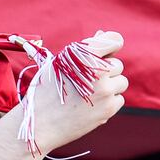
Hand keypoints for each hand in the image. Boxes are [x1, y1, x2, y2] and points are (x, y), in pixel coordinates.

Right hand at [29, 30, 127, 153]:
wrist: (38, 125)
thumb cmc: (46, 92)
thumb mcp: (59, 64)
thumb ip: (84, 50)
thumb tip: (102, 34)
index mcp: (83, 54)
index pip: (115, 40)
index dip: (111, 46)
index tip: (105, 54)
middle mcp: (96, 70)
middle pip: (117, 65)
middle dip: (105, 73)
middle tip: (84, 85)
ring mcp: (104, 90)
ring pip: (121, 82)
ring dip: (108, 88)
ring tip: (86, 97)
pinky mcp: (108, 108)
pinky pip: (119, 99)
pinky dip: (107, 103)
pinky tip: (89, 108)